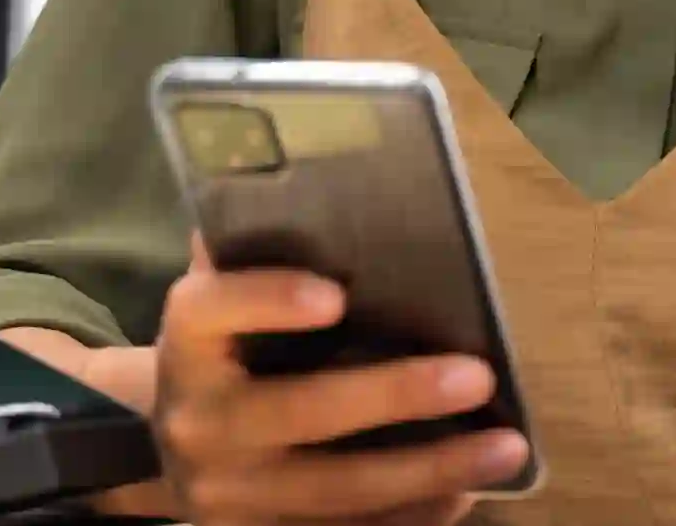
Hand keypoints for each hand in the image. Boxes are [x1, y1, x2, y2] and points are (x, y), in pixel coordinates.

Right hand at [150, 237, 530, 523]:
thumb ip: (255, 251)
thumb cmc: (226, 348)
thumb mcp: (223, 299)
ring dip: (429, 470)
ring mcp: (227, 496)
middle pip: (300, 411)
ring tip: (505, 447)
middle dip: (394, 396)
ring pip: (337, 489)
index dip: (269, 299)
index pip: (213, 310)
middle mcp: (198, 421)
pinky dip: (411, 516)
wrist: (170, 446)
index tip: (336, 294)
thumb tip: (308, 183)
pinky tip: (466, 490)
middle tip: (477, 376)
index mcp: (187, 341)